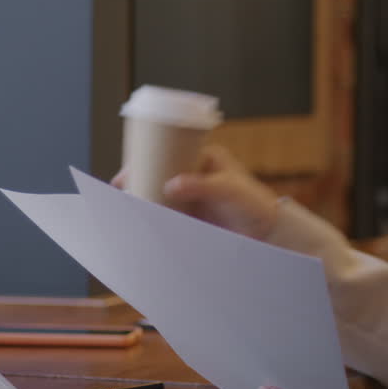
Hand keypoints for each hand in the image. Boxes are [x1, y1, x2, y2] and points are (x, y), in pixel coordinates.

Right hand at [113, 145, 281, 239]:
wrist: (269, 235)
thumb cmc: (254, 205)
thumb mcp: (229, 190)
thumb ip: (202, 186)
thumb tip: (170, 184)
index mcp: (204, 158)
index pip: (167, 154)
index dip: (142, 161)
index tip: (125, 175)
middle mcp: (196, 174)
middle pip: (158, 173)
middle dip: (137, 180)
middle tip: (118, 193)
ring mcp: (193, 196)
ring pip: (160, 194)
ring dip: (144, 199)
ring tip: (123, 210)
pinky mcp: (193, 217)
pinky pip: (168, 214)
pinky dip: (154, 217)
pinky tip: (140, 223)